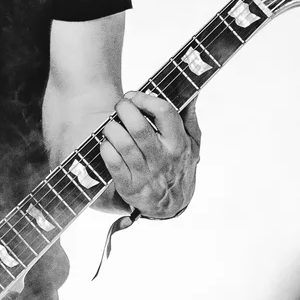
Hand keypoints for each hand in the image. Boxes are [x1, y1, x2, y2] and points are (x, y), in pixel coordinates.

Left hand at [97, 88, 200, 220]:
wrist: (171, 206)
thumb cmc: (180, 168)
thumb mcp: (192, 145)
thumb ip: (189, 118)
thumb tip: (192, 93)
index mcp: (178, 144)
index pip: (164, 112)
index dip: (144, 99)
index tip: (133, 96)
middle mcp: (162, 158)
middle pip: (138, 126)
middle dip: (124, 109)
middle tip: (119, 107)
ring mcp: (144, 173)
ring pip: (122, 143)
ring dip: (112, 128)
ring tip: (111, 125)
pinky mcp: (129, 186)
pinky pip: (112, 162)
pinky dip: (106, 149)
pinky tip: (108, 144)